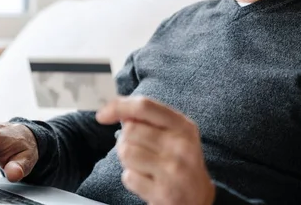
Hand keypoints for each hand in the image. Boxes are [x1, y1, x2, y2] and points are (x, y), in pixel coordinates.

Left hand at [96, 96, 214, 204]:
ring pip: (126, 152)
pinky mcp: (163, 192)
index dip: (119, 106)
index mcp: (183, 126)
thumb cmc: (179, 161)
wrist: (198, 199)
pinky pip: (128, 177)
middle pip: (130, 130)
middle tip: (139, 150)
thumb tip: (116, 111)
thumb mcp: (174, 134)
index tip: (102, 115)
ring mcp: (173, 170)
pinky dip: (132, 179)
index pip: (144, 106)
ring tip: (142, 165)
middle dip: (126, 139)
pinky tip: (147, 181)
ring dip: (127, 160)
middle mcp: (181, 145)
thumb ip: (149, 119)